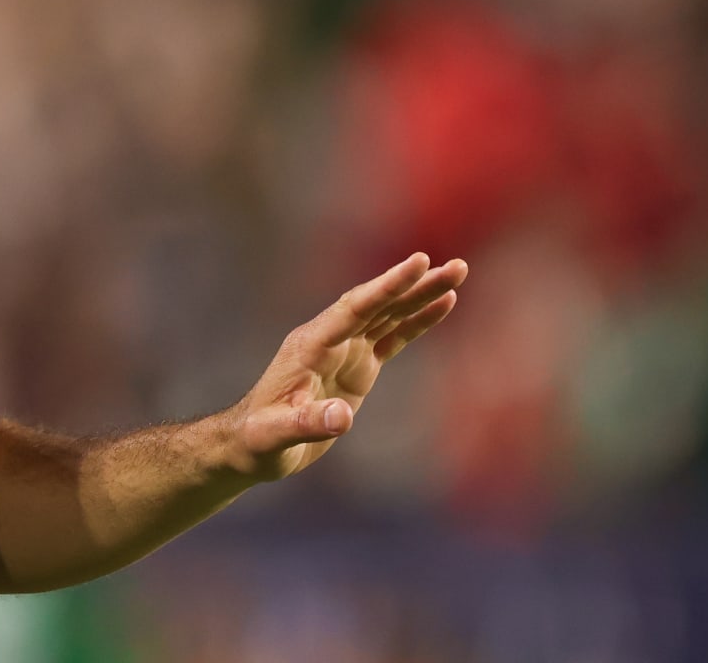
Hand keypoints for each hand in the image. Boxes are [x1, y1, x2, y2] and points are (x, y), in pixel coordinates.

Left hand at [227, 252, 467, 482]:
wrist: (250, 442)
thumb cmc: (258, 439)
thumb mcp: (274, 435)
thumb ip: (306, 423)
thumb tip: (343, 418)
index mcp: (310, 345)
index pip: (354, 309)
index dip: (386, 287)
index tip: (418, 263)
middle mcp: (329, 339)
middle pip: (377, 304)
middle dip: (414, 284)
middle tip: (456, 267)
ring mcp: (344, 350)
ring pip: (388, 314)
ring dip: (421, 295)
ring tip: (457, 274)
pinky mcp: (357, 365)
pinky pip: (392, 336)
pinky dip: (417, 320)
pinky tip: (443, 304)